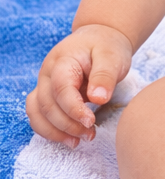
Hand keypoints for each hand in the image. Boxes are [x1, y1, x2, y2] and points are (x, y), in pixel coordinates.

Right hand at [26, 24, 133, 147]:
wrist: (100, 37)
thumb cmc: (107, 46)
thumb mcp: (112, 56)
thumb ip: (105, 76)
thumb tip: (98, 99)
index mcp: (63, 61)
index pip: (61, 89)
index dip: (73, 109)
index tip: (91, 122)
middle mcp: (47, 73)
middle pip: (47, 105)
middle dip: (67, 124)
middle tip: (90, 134)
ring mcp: (44, 84)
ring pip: (37, 113)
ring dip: (55, 131)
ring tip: (79, 141)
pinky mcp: (48, 94)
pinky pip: (40, 115)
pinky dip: (51, 129)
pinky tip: (70, 138)